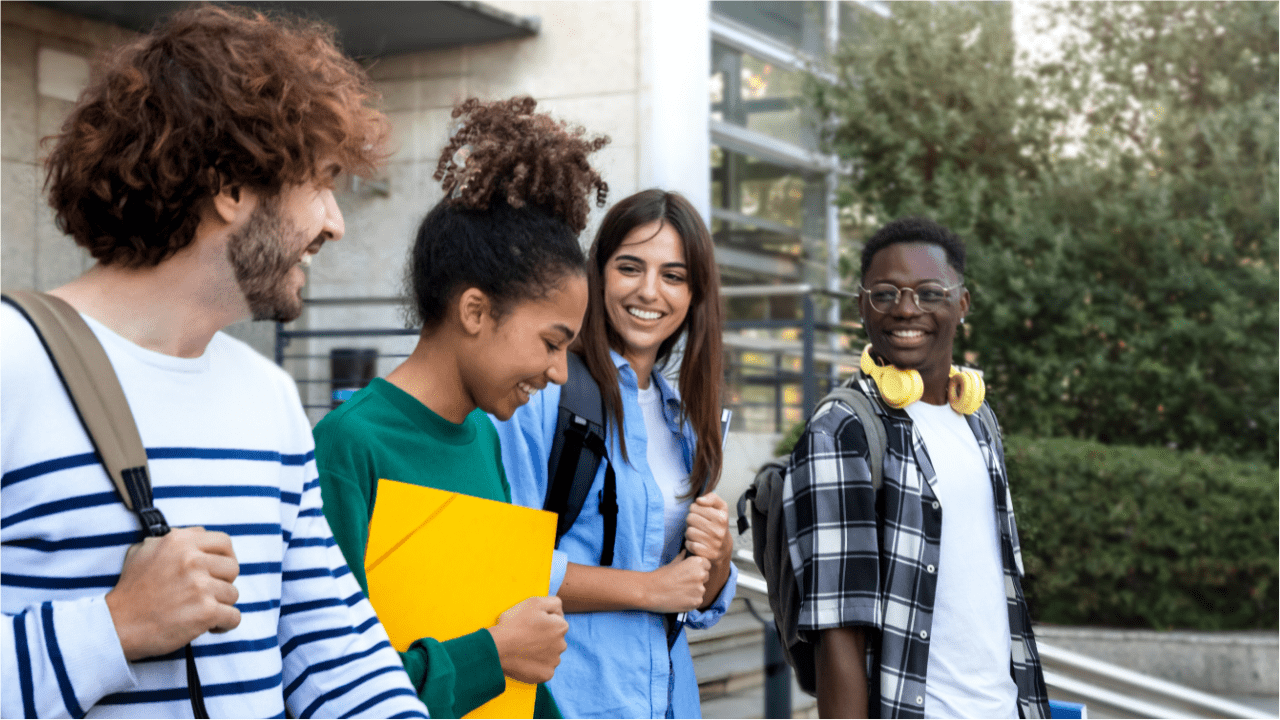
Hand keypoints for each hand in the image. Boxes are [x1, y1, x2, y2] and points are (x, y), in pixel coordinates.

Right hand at [105, 527, 240, 660]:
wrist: (116, 625)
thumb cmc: (130, 591)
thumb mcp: (144, 551)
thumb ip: (172, 539)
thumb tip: (197, 535)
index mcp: (180, 541)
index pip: (224, 542)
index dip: (224, 557)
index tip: (217, 570)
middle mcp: (192, 560)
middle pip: (232, 568)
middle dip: (222, 582)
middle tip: (206, 594)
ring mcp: (200, 586)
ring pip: (233, 594)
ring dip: (220, 605)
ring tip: (199, 611)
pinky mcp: (206, 611)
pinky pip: (234, 617)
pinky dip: (225, 624)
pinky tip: (210, 626)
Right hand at [489, 596, 567, 683]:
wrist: (497, 648)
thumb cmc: (514, 623)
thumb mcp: (534, 602)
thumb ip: (554, 602)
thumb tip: (560, 611)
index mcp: (561, 627)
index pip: (557, 622)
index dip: (543, 621)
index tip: (530, 624)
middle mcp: (562, 645)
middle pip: (555, 639)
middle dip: (544, 637)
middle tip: (526, 637)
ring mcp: (554, 662)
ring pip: (550, 655)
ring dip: (541, 652)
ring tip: (523, 649)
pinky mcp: (546, 675)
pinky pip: (543, 669)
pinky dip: (536, 666)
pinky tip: (524, 660)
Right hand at [643, 552, 709, 613]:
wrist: (650, 591)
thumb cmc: (660, 576)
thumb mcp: (673, 563)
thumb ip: (683, 557)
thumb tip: (686, 552)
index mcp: (697, 562)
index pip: (707, 564)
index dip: (699, 568)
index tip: (690, 572)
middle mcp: (701, 575)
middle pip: (706, 576)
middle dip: (698, 579)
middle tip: (683, 582)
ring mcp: (700, 590)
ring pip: (701, 589)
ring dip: (694, 590)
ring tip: (680, 591)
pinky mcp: (696, 602)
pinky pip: (698, 600)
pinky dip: (691, 600)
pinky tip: (680, 598)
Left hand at [684, 493, 731, 563]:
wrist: (723, 548)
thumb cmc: (718, 525)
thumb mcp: (720, 508)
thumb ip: (712, 498)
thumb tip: (699, 500)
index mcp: (721, 517)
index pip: (694, 507)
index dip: (694, 510)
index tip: (700, 515)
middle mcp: (719, 531)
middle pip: (690, 518)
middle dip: (691, 521)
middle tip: (697, 525)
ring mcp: (713, 543)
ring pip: (689, 532)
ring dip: (689, 532)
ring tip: (696, 533)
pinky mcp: (707, 553)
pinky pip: (689, 545)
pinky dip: (689, 544)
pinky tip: (696, 542)